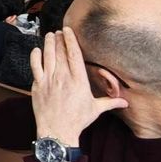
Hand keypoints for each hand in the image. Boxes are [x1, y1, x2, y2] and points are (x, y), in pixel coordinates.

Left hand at [31, 28, 127, 146]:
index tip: (68, 30)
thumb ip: (110, 102)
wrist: (57, 132)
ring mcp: (48, 81)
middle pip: (60, 52)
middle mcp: (63, 78)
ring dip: (48, 44)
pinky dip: (35, 57)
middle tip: (59, 32)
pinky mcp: (37, 86)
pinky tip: (36, 50)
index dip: (71, 40)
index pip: (74, 54)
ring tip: (50, 36)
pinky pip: (35, 67)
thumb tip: (125, 103)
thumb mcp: (95, 110)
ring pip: (47, 56)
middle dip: (59, 39)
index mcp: (79, 81)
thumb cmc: (77, 121)